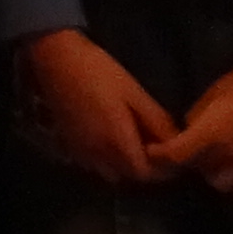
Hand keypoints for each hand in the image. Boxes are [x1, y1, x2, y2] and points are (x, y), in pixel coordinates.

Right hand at [20, 26, 178, 183]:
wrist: (55, 57)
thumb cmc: (98, 70)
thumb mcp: (134, 91)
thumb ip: (156, 120)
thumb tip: (177, 140)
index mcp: (116, 140)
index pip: (145, 174)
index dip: (163, 170)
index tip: (173, 156)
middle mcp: (97, 152)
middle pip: (128, 176)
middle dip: (146, 168)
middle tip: (156, 148)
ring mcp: (80, 149)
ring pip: (109, 173)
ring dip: (124, 166)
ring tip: (132, 145)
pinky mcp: (68, 143)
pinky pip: (92, 164)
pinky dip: (105, 161)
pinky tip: (108, 140)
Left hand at [161, 56, 232, 199]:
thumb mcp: (215, 92)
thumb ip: (198, 117)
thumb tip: (188, 132)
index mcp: (213, 133)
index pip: (177, 155)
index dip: (160, 156)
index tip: (153, 152)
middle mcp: (232, 155)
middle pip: (201, 173)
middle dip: (193, 164)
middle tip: (194, 152)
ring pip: (226, 187)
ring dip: (217, 176)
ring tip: (218, 162)